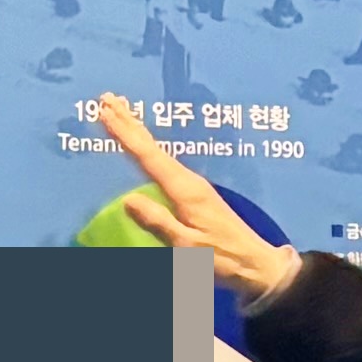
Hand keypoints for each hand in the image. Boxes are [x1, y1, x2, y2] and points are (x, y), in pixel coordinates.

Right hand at [93, 93, 294, 306]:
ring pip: (158, 151)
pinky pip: (164, 163)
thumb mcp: (187, 246)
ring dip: (137, 130)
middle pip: (152, 146)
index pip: (148, 156)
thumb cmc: (222, 258)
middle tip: (106, 97)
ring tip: (120, 110)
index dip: (124, 133)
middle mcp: (188, 181)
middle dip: (129, 121)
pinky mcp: (195, 194)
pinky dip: (149, 148)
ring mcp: (193, 186)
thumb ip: (159, 222)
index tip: (105, 112)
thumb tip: (128, 199)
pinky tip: (145, 147)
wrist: (256, 264)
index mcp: (185, 190)